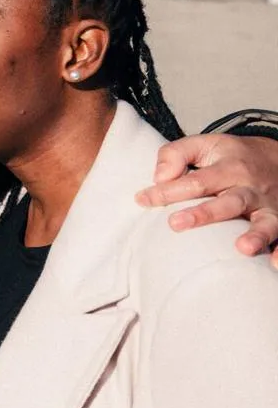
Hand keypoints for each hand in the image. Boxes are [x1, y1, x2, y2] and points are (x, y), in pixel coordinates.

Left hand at [136, 133, 277, 267]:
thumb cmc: (233, 156)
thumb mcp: (205, 144)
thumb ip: (176, 154)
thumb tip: (159, 177)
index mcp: (229, 168)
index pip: (195, 181)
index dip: (167, 191)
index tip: (142, 200)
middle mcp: (250, 189)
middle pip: (229, 202)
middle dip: (204, 214)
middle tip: (175, 224)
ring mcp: (269, 208)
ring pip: (265, 222)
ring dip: (255, 236)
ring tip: (242, 249)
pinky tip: (274, 264)